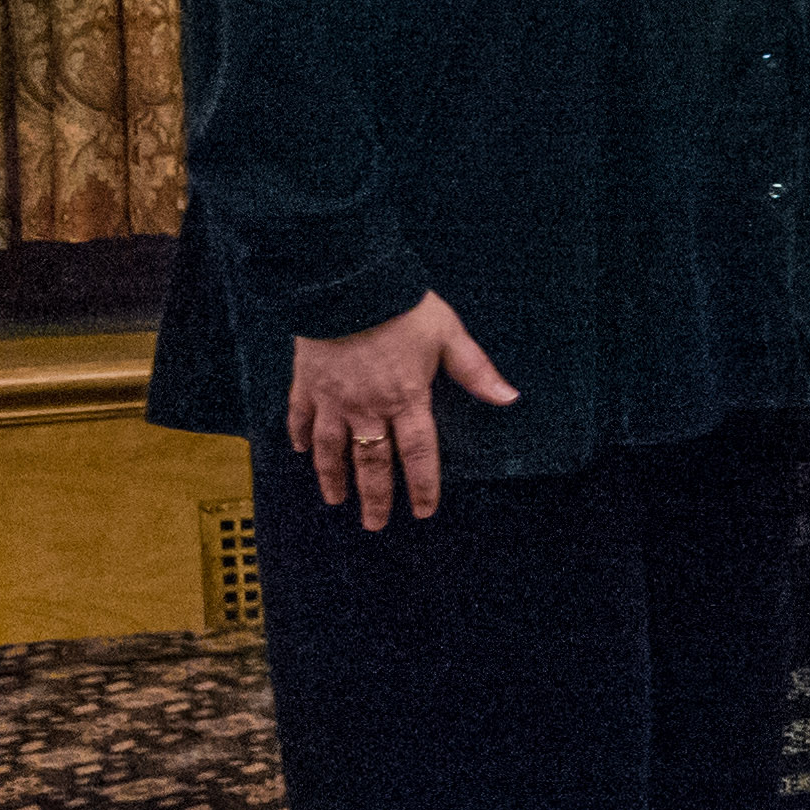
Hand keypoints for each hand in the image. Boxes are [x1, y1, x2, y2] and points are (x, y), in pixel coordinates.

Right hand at [283, 295, 511, 528]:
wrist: (345, 286)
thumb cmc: (402, 309)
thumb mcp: (449, 336)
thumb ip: (475, 371)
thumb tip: (509, 397)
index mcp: (406, 398)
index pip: (417, 453)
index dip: (422, 485)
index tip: (422, 511)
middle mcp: (367, 407)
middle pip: (371, 462)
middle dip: (374, 496)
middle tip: (375, 524)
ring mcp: (332, 398)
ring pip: (331, 449)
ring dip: (333, 477)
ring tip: (336, 501)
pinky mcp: (305, 383)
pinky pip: (300, 417)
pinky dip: (300, 437)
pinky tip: (301, 452)